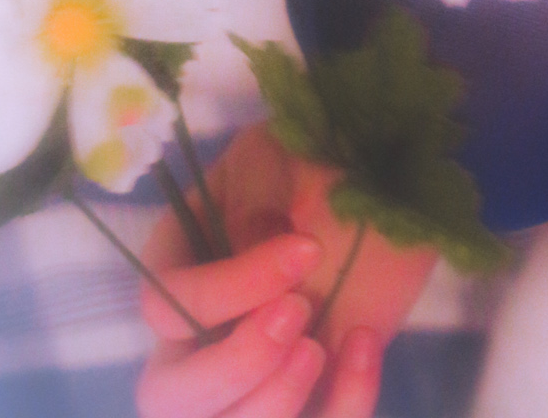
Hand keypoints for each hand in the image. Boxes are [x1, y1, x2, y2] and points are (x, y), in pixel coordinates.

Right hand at [137, 121, 436, 417]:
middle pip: (167, 395)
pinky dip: (341, 406)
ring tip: (320, 345)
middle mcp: (197, 337)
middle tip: (299, 311)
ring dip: (273, 400)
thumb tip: (248, 246)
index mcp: (178, 269)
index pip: (165, 306)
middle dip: (234, 364)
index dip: (226, 291)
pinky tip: (364, 347)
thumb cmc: (315, 166)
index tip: (304, 250)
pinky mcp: (304, 397)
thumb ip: (253, 193)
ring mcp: (247, 378)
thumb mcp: (277, 155)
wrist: (381, 196)